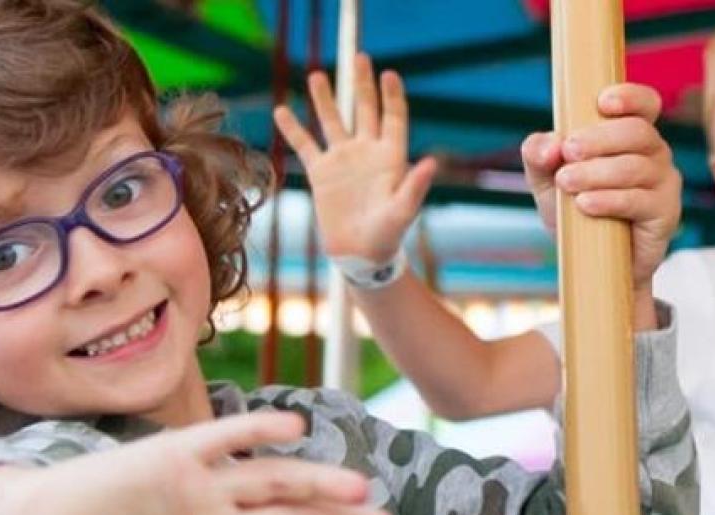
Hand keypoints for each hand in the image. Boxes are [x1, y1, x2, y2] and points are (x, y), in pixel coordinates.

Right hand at [275, 54, 438, 265]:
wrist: (360, 256)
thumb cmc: (387, 237)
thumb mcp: (403, 212)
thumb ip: (415, 187)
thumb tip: (432, 163)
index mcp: (390, 158)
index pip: (393, 118)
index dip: (392, 96)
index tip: (389, 73)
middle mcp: (367, 153)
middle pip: (364, 110)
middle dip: (362, 84)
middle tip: (359, 57)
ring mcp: (343, 160)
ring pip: (332, 121)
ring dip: (325, 99)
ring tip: (316, 75)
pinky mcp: (321, 173)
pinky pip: (305, 145)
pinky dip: (293, 129)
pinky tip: (283, 110)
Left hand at [521, 83, 680, 290]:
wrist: (593, 265)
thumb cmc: (574, 212)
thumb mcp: (548, 180)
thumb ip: (539, 156)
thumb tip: (548, 144)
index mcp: (631, 135)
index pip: (644, 104)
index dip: (630, 97)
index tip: (602, 102)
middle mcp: (654, 153)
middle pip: (637, 132)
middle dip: (599, 139)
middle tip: (568, 152)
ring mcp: (664, 183)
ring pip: (637, 166)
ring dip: (598, 172)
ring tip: (568, 182)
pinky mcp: (665, 214)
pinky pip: (640, 200)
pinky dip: (610, 200)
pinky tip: (585, 204)